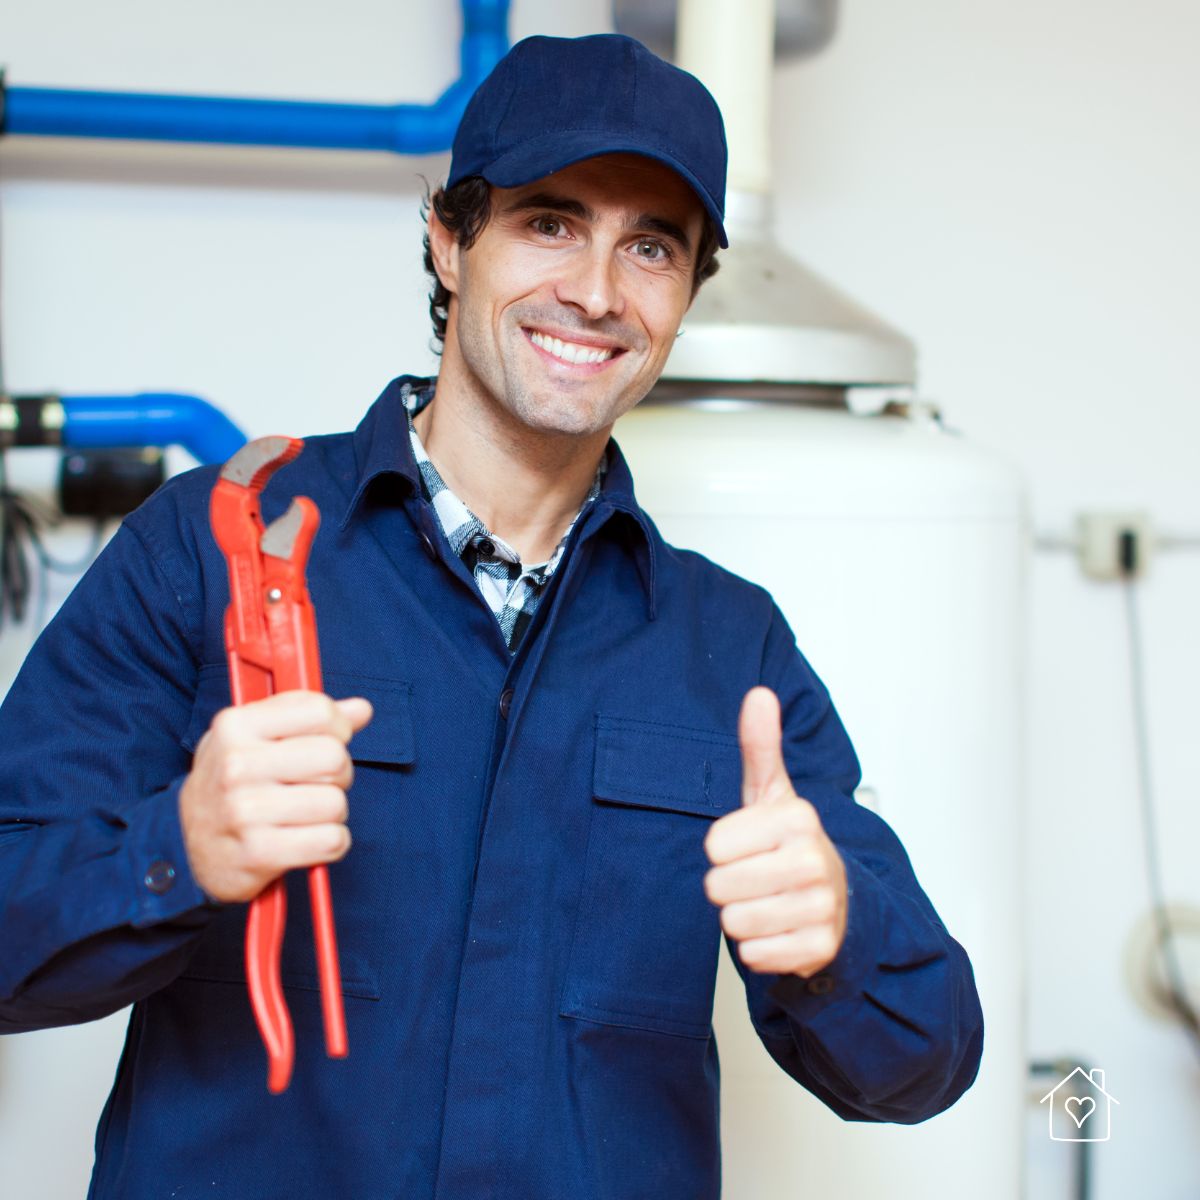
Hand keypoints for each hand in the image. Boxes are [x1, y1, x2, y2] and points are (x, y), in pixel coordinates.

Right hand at [179, 690, 372, 903]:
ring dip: (332, 812)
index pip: (319, 712)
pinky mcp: (258, 853)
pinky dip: (331, 842)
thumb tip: (361, 709)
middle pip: (334, 758)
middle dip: (338, 773)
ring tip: (305, 813)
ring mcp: (245, 811)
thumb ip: (307, 716)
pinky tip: (307, 838)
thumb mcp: (254, 736)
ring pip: (335, 802)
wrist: (187, 844)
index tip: (328, 740)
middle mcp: (236, 765)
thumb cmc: (231, 782)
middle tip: (315, 783)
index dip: (337, 728)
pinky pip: (332, 840)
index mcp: (236, 726)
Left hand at [703, 686, 847, 976]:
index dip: (721, 848)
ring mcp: (820, 907)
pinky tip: (779, 929)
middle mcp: (814, 860)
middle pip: (719, 886)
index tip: (747, 844)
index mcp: (798, 818)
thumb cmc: (788, 843)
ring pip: (734, 922)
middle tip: (755, 877)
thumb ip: (759, 746)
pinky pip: (755, 955)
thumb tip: (758, 694)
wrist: (836, 901)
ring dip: (741, 917)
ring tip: (765, 901)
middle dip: (728, 886)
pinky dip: (759, 948)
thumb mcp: (771, 793)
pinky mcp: (819, 949)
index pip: (714, 843)